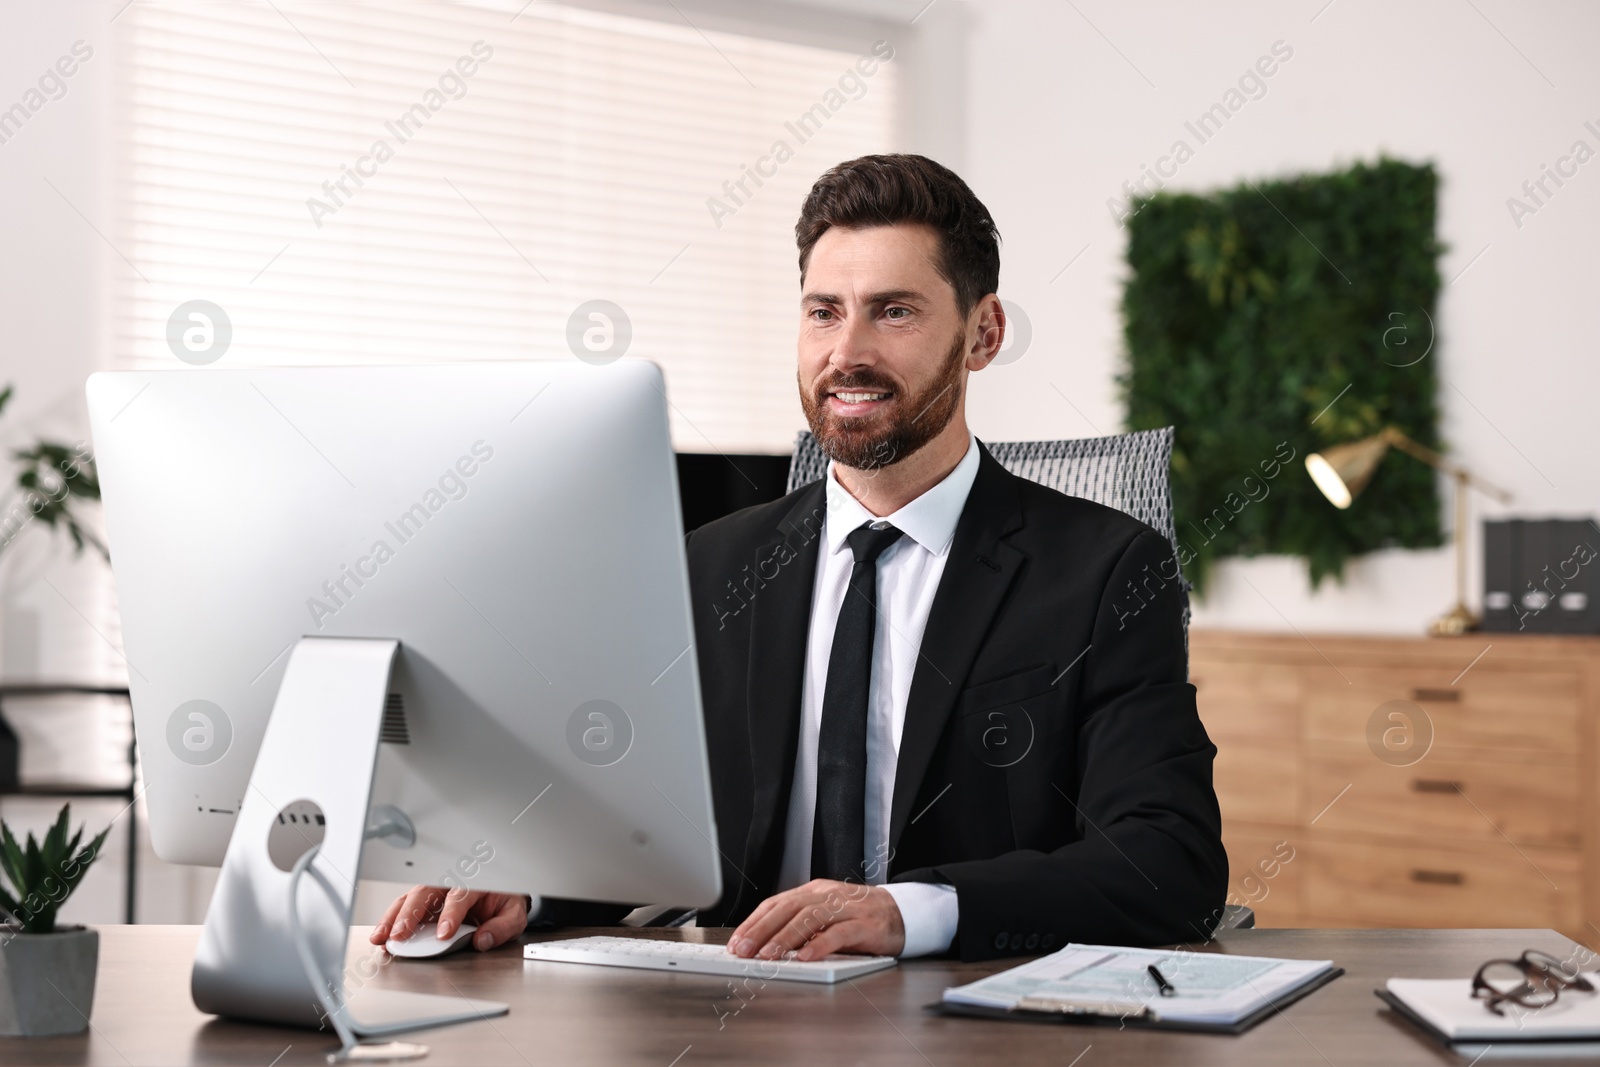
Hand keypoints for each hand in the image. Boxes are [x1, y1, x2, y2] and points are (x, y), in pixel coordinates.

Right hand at [370, 885, 529, 952]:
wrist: (502, 892)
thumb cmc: (504, 902)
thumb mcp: (514, 914)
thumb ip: (502, 927)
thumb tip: (483, 940)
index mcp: (476, 882)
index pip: (460, 895)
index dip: (451, 915)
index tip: (443, 934)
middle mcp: (451, 883)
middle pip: (426, 892)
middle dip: (411, 914)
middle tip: (401, 935)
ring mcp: (435, 891)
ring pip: (410, 898)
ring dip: (394, 918)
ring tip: (382, 937)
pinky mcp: (425, 901)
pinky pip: (405, 906)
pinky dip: (391, 921)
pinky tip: (382, 935)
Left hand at [728, 879, 904, 961]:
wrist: (902, 913)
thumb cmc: (858, 918)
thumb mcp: (824, 916)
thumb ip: (799, 925)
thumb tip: (762, 945)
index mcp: (813, 892)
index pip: (776, 903)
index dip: (753, 922)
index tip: (736, 942)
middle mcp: (827, 895)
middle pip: (788, 908)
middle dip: (762, 931)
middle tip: (743, 951)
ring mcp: (847, 908)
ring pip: (810, 919)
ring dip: (786, 938)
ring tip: (768, 956)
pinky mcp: (866, 925)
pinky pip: (840, 933)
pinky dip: (821, 945)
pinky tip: (806, 957)